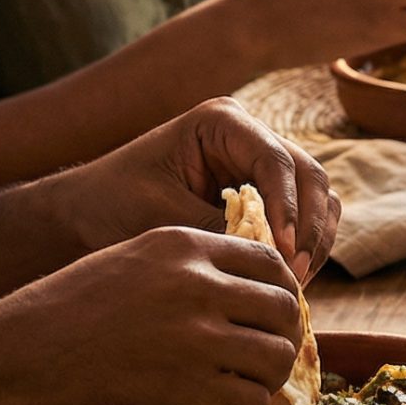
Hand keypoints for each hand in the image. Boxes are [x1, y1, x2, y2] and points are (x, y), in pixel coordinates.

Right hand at [0, 226, 307, 404]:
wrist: (4, 367)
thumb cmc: (58, 319)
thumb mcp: (125, 265)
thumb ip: (186, 271)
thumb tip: (251, 297)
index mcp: (180, 244)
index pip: (270, 263)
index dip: (280, 294)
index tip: (267, 319)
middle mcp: (196, 284)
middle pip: (285, 310)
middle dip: (280, 338)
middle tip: (259, 361)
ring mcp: (196, 339)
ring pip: (276, 358)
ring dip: (264, 379)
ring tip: (236, 388)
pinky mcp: (190, 391)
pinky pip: (251, 402)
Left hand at [57, 98, 338, 277]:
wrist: (88, 213)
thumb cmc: (113, 204)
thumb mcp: (164, 216)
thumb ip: (220, 230)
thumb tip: (273, 258)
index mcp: (223, 123)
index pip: (276, 159)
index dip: (288, 206)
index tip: (282, 251)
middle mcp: (251, 137)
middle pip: (309, 176)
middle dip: (308, 227)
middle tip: (293, 274)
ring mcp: (262, 165)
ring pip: (318, 197)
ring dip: (314, 240)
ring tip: (294, 281)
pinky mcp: (267, 195)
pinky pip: (305, 218)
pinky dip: (304, 246)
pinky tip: (287, 278)